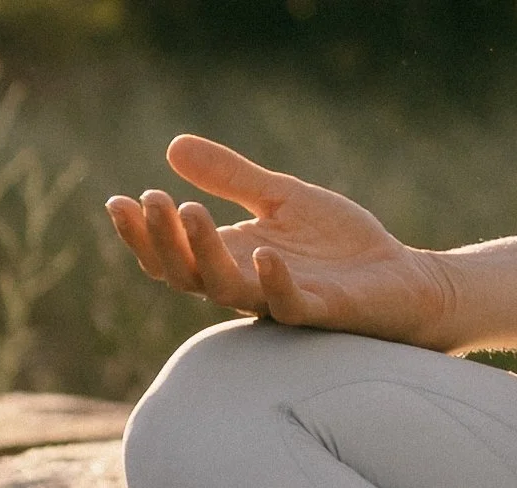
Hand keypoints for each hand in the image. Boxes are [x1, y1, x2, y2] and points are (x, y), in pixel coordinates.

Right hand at [105, 135, 452, 348]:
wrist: (399, 277)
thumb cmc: (339, 243)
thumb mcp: (282, 198)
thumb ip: (233, 178)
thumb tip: (172, 147)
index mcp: (234, 257)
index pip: (175, 254)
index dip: (143, 233)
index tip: (118, 200)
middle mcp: (248, 283)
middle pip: (187, 273)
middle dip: (163, 239)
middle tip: (149, 199)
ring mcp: (282, 299)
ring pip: (227, 289)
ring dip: (205, 253)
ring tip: (189, 211)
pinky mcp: (321, 310)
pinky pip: (289, 304)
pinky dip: (274, 282)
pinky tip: (265, 252)